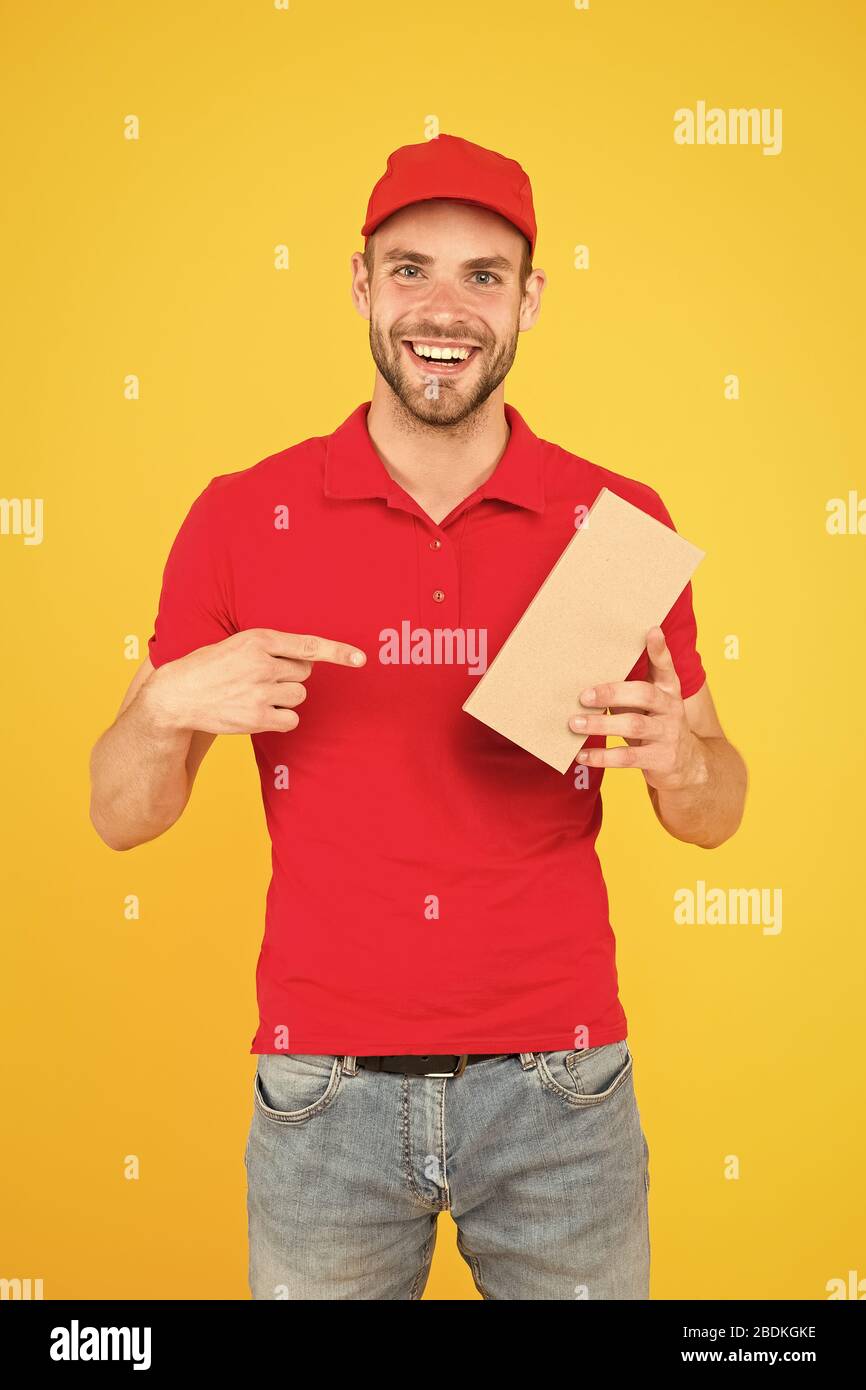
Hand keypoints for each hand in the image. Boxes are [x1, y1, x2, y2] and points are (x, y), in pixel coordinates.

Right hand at [143, 629, 366, 734]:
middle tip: (262, 678)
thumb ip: (269, 648)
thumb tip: (308, 661)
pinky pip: (291, 719)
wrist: (176, 696)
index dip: (338, 652)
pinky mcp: (258, 718)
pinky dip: (281, 718)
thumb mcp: (235, 644)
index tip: (361, 658)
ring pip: (299, 696)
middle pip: (305, 673)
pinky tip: (257, 712)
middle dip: (290, 676)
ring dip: (284, 697)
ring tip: (254, 694)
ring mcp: (261, 692)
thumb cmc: (208, 667)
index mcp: (258, 639)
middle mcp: (262, 664)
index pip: (308, 645)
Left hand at [567, 626, 705, 791]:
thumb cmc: (654, 723)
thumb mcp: (648, 703)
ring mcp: (667, 734)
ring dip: (601, 724)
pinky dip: (602, 757)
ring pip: (634, 725)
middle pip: (643, 695)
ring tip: (575, 724)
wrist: (687, 763)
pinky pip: (628, 757)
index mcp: (668, 690)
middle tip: (583, 696)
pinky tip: (581, 755)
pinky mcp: (660, 759)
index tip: (651, 631)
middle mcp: (671, 708)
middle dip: (612, 693)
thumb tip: (585, 679)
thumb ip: (628, 688)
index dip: (659, 650)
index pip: (665, 667)